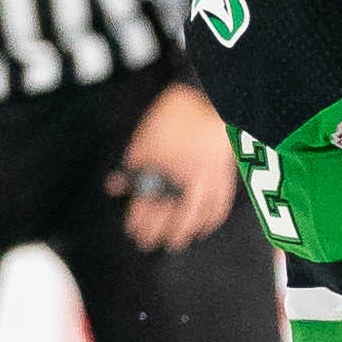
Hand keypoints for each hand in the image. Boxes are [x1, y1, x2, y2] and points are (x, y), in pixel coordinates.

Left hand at [106, 82, 237, 251]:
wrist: (207, 97)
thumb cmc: (172, 116)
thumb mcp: (144, 139)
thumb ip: (131, 167)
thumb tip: (116, 187)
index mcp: (164, 172)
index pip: (148, 206)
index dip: (139, 221)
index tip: (133, 232)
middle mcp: (186, 181)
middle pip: (172, 216)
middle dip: (159, 233)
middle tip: (150, 244)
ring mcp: (208, 181)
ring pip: (197, 216)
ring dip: (185, 232)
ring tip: (177, 242)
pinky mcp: (225, 176)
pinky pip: (221, 205)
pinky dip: (213, 220)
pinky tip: (205, 227)